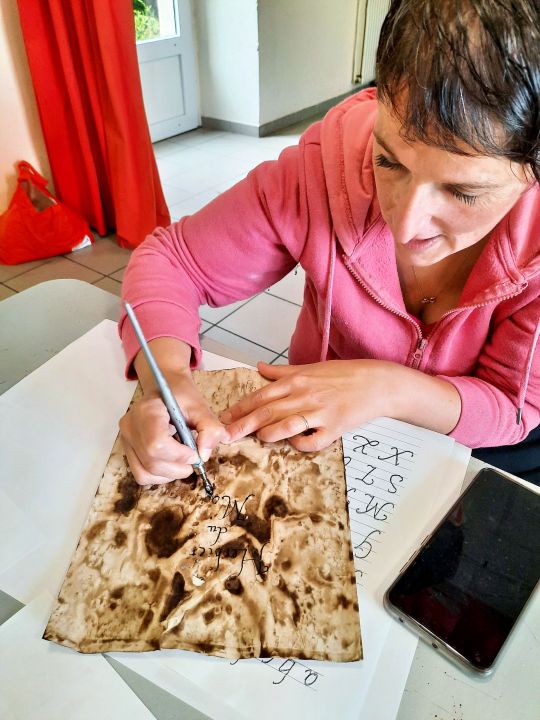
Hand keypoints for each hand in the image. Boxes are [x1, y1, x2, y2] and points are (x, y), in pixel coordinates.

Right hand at [119, 368, 228, 484]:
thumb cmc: (181, 396)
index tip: (195, 453)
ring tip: (182, 458)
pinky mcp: (128, 449)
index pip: (157, 444)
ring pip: (145, 473)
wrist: (165, 387)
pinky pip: (141, 474)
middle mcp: (131, 426)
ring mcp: (126, 439)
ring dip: (170, 474)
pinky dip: (160, 475)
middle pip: (152, 462)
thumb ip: (210, 429)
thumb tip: (204, 455)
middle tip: (194, 458)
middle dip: (178, 467)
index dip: (179, 455)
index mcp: (147, 410)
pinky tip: (171, 461)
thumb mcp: (201, 407)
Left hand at [220, 360, 392, 451]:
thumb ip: (282, 372)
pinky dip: (300, 443)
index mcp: (297, 380)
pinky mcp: (335, 428)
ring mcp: (320, 413)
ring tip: (258, 437)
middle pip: (267, 412)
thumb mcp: (311, 368)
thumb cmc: (344, 374)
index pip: (261, 396)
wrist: (377, 383)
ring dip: (269, 433)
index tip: (223, 418)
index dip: (240, 408)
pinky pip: (313, 441)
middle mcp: (305, 395)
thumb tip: (259, 367)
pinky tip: (295, 442)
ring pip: (287, 425)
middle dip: (244, 424)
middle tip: (226, 435)